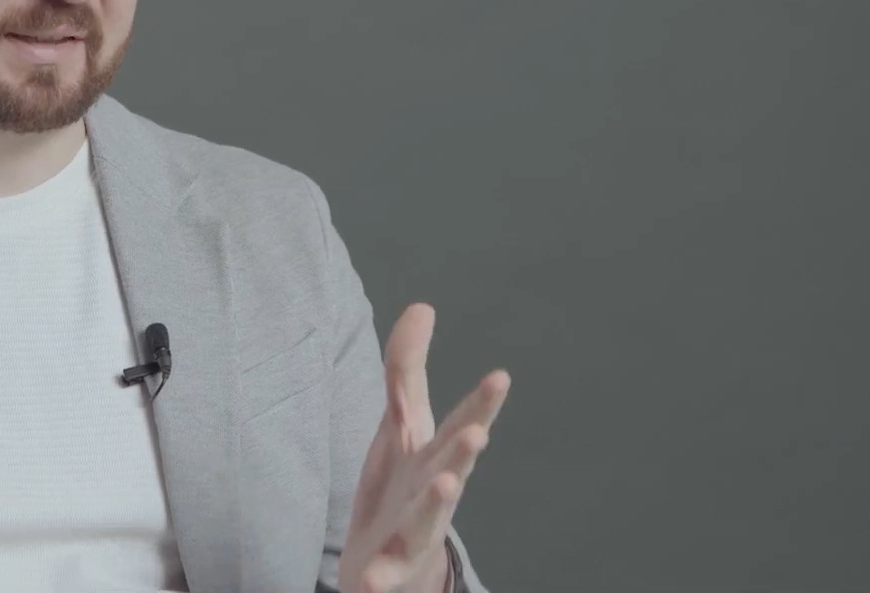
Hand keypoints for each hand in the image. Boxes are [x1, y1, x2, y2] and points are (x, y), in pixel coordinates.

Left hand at [338, 304, 508, 592]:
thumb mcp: (401, 424)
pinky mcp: (386, 568)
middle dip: (464, 451)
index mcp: (434, 455)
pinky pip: (383, 576)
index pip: (458, 422)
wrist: (391, 562)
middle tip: (478, 432)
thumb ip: (407, 368)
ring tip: (446, 484)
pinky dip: (379, 580)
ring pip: (427, 518)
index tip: (501, 376)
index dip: (480, 401)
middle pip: (450, 467)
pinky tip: (369, 584)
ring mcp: (413, 532)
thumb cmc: (403, 485)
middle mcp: (432, 492)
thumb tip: (422, 306)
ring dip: (436, 502)